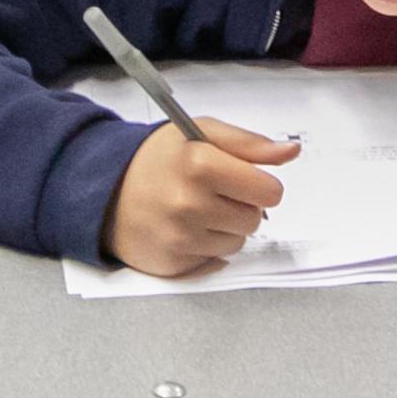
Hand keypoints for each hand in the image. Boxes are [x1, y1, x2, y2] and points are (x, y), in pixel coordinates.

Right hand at [101, 116, 299, 275]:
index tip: (244, 178)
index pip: (269, 190)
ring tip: (197, 210)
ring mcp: (180, 237)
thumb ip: (249, 143)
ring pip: (238, 242)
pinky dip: (207, 246)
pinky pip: (216, 260)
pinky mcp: (174, 264)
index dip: (260, 183)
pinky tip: (185, 229)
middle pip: (255, 218)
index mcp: (200, 163)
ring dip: (225, 227)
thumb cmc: (158, 159)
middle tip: (213, 192)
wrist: (105, 192)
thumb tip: (291, 152)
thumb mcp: (201, 133)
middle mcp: (189, 203)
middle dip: (241, 205)